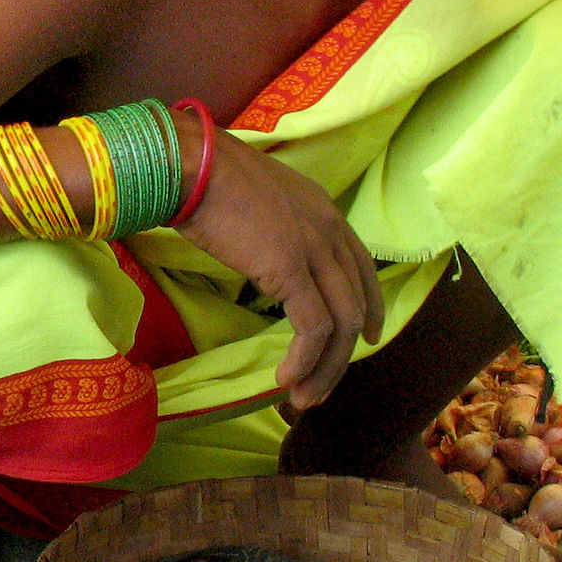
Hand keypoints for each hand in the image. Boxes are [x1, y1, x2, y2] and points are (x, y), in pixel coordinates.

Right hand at [179, 130, 385, 411]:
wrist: (191, 164)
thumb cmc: (206, 177)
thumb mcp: (254, 200)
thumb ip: (271, 226)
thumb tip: (258, 250)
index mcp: (323, 211)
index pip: (362, 267)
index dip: (370, 307)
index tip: (367, 339)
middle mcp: (330, 229)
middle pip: (356, 303)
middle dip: (344, 355)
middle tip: (322, 387)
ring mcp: (314, 249)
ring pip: (341, 324)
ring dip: (325, 369)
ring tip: (303, 397)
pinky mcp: (292, 270)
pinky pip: (313, 328)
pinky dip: (304, 360)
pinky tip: (285, 378)